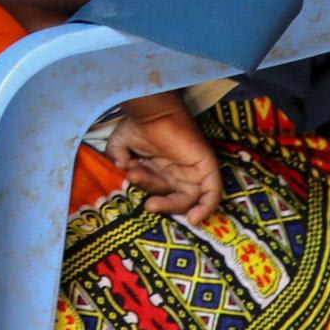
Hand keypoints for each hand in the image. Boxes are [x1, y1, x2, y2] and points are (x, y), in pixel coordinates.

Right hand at [105, 95, 222, 224]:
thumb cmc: (139, 124)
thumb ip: (116, 158)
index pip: (158, 191)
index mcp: (161, 170)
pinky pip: (213, 194)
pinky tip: (193, 218)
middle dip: (161, 204)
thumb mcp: (120, 144)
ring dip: (172, 206)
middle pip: (175, 199)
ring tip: (153, 204)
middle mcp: (179, 173)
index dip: (145, 190)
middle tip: (148, 204)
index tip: (131, 182)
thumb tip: (119, 170)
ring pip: (190, 200)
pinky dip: (206, 208)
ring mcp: (194, 172)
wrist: (154, 111)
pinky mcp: (207, 168)